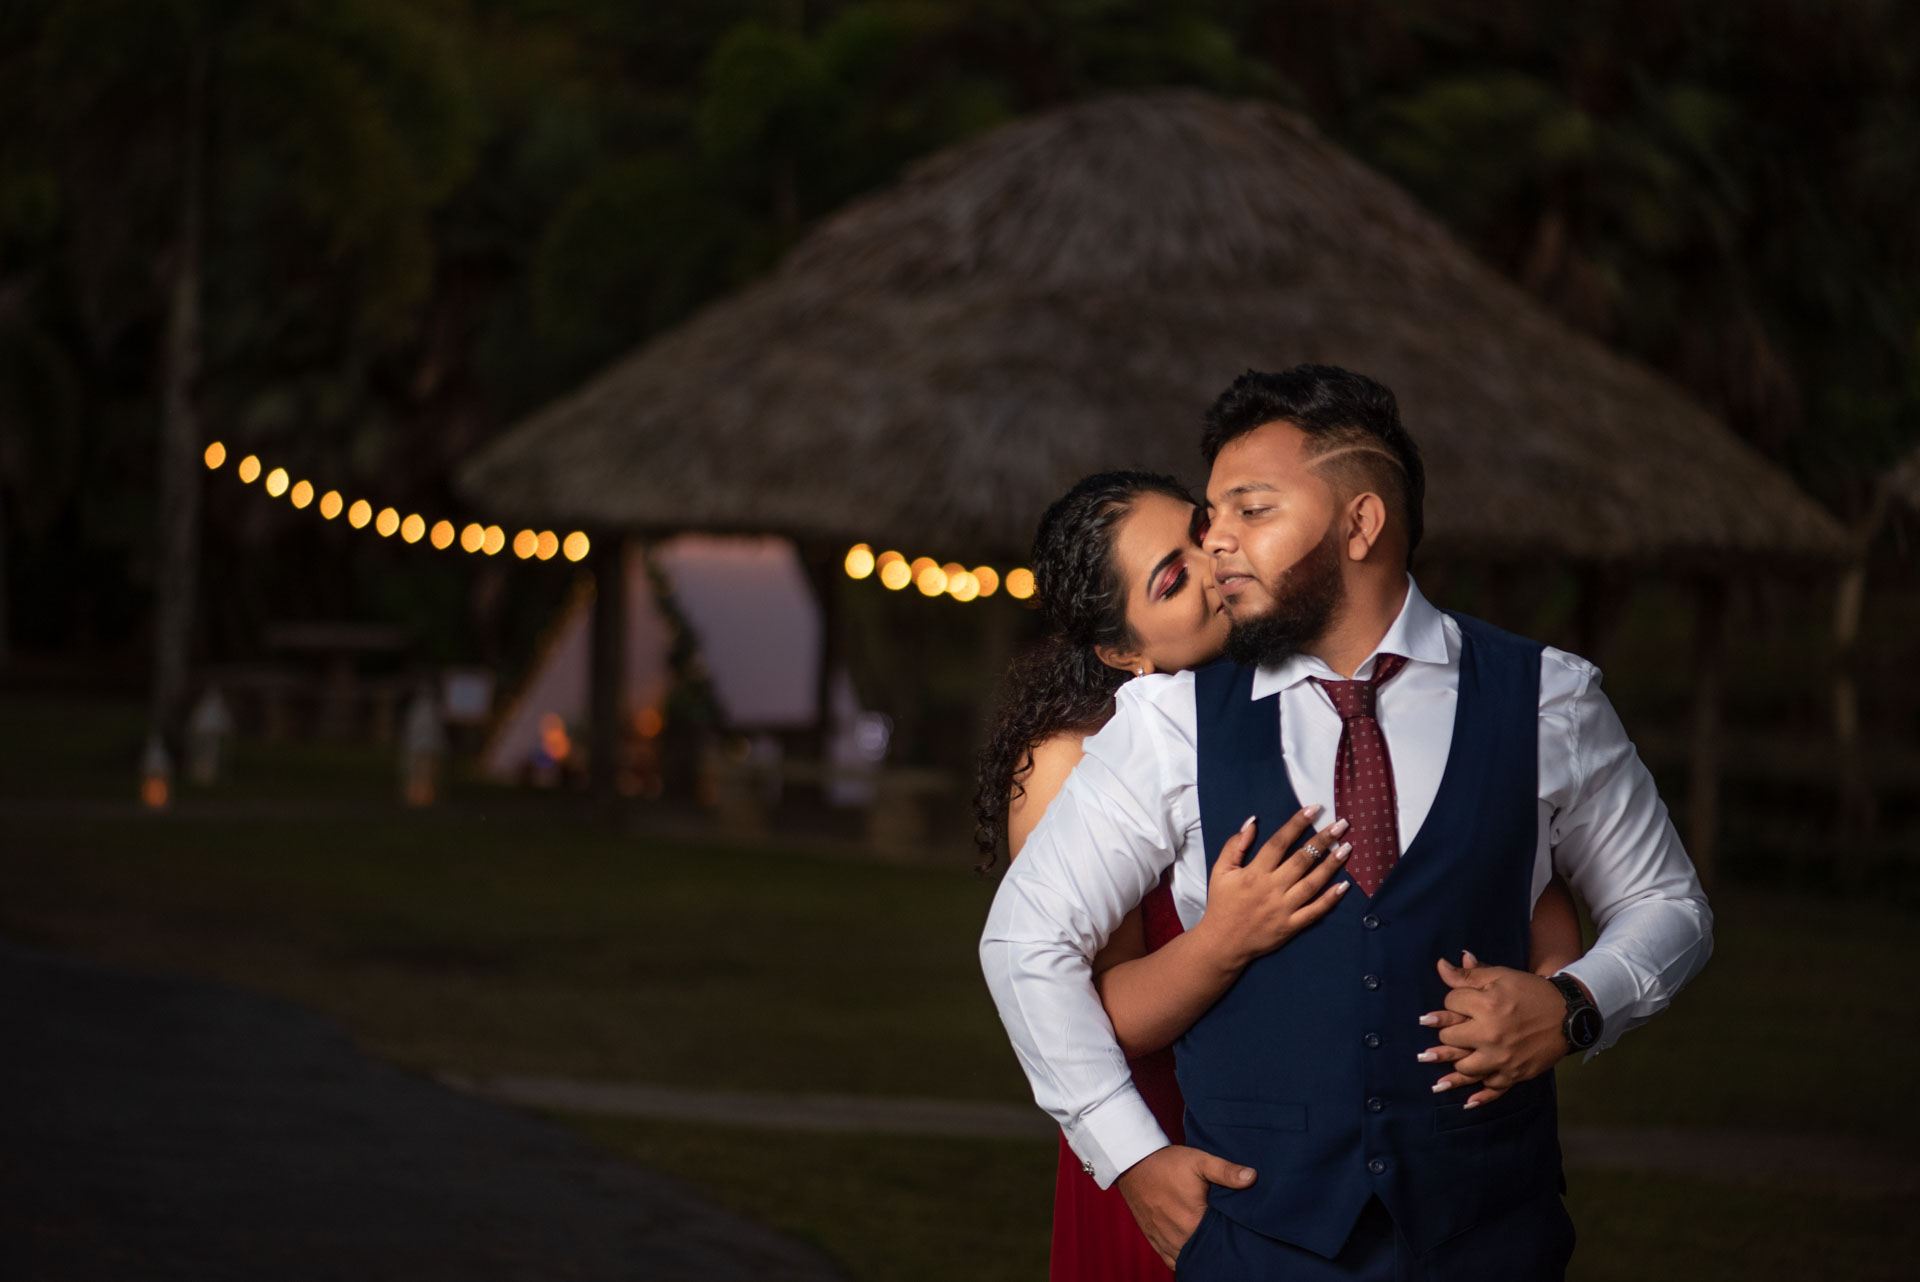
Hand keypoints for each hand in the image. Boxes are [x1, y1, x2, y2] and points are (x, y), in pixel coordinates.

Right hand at [1115, 1144, 1255, 1268]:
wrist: (1133, 1163)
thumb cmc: (1167, 1162)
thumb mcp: (1200, 1161)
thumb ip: (1226, 1171)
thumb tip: (1252, 1177)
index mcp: (1193, 1221)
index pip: (1220, 1240)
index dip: (1231, 1236)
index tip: (1238, 1229)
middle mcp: (1178, 1237)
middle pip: (1205, 1251)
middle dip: (1217, 1246)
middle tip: (1227, 1236)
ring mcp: (1165, 1241)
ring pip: (1189, 1259)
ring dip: (1200, 1254)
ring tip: (1212, 1244)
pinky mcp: (1154, 1240)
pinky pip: (1172, 1261)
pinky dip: (1184, 1259)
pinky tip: (1194, 1252)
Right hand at [1192, 807, 1351, 971]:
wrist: (1222, 943)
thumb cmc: (1222, 904)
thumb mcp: (1220, 871)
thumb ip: (1235, 845)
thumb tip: (1252, 822)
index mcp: (1255, 872)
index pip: (1279, 842)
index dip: (1297, 823)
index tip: (1313, 809)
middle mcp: (1272, 888)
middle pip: (1302, 859)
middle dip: (1323, 840)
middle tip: (1341, 824)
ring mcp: (1284, 908)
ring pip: (1313, 883)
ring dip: (1332, 865)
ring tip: (1347, 848)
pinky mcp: (1291, 926)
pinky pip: (1315, 911)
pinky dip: (1330, 898)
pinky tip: (1344, 885)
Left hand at [1415, 951, 1577, 1105]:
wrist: (1569, 1015)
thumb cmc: (1532, 991)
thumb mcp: (1500, 976)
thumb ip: (1468, 975)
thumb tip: (1440, 965)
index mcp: (1487, 1006)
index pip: (1450, 1004)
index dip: (1453, 1001)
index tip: (1460, 1001)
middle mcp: (1491, 1035)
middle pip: (1450, 1038)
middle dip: (1449, 1031)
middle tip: (1455, 1029)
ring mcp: (1502, 1058)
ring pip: (1464, 1068)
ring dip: (1455, 1064)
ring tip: (1443, 1070)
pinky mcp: (1515, 1074)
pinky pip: (1493, 1090)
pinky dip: (1480, 1097)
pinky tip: (1466, 1102)